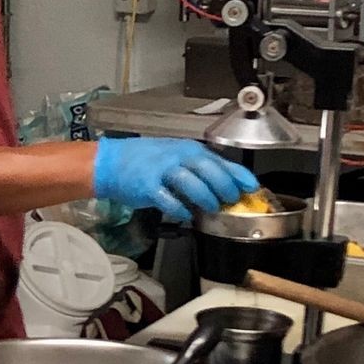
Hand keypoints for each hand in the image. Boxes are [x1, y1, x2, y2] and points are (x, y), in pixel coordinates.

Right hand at [93, 137, 257, 222]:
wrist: (110, 163)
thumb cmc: (144, 160)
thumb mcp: (175, 156)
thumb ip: (198, 169)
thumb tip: (226, 184)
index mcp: (188, 149)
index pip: (220, 160)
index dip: (239, 175)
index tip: (252, 187)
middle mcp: (177, 156)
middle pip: (210, 170)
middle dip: (225, 187)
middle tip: (232, 200)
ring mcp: (162, 170)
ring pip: (192, 184)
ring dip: (206, 198)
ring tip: (212, 208)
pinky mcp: (148, 186)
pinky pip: (169, 200)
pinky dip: (180, 209)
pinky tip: (185, 214)